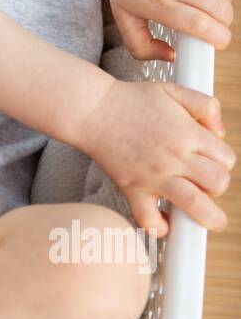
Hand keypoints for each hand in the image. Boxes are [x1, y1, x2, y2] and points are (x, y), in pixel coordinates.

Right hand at [77, 78, 235, 234]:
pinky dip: (159, 228)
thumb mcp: (173, 90)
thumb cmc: (131, 99)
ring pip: (194, 204)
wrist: (92, 109)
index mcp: (187, 133)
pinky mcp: (132, 189)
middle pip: (218, 183)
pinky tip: (163, 222)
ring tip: (211, 221)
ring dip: (209, 218)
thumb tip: (220, 133)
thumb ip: (204, 105)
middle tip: (204, 184)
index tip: (211, 162)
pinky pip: (149, 219)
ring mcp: (154, 175)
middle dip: (217, 186)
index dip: (223, 162)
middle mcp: (174, 156)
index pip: (226, 159)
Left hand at [92, 0, 236, 59]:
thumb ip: (142, 47)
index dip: (218, 37)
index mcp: (155, 1)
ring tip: (212, 1)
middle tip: (215, 22)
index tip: (219, 40)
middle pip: (219, 8)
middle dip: (224, 22)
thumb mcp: (124, 18)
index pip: (199, 24)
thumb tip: (172, 55)